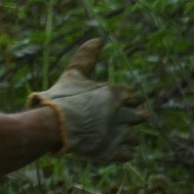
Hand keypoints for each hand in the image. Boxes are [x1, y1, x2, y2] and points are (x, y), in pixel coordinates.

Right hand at [29, 38, 145, 162]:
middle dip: (131, 118)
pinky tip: (107, 149)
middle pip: (142, 116)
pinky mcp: (113, 151)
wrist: (51, 126)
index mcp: (115, 93)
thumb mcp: (73, 74)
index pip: (135, 96)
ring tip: (109, 138)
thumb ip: (87, 57)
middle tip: (115, 122)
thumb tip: (98, 39)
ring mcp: (119, 134)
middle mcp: (122, 113)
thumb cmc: (60, 99)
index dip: (126, 100)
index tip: (112, 104)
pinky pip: (127, 154)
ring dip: (125, 137)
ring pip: (135, 137)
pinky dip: (120, 153)